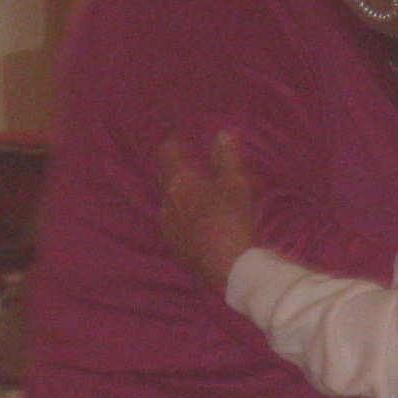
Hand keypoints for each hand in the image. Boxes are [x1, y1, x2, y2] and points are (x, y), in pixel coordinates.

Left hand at [157, 131, 259, 292]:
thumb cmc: (231, 220)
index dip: (171, 137)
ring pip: (166, 201)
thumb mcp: (235, 184)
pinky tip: (191, 217)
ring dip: (175, 190)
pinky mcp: (174, 247)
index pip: (167, 151)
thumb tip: (222, 134)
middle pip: (162, 175)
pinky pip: (172, 222)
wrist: (228, 269)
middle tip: (179, 154)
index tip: (176, 128)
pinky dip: (180, 212)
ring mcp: (167, 227)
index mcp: (179, 182)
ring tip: (188, 186)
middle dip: (169, 163)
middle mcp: (166, 203)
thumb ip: (226, 158)